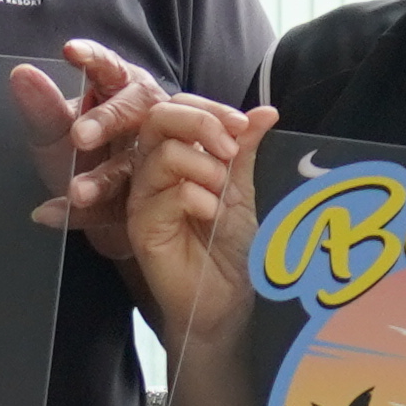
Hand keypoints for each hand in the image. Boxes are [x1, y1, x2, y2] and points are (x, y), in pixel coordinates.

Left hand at [6, 39, 171, 260]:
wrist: (97, 212)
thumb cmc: (79, 155)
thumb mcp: (54, 130)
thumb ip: (41, 106)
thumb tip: (21, 73)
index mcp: (123, 88)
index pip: (110, 67)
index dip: (94, 59)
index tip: (71, 52)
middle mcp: (147, 118)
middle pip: (136, 110)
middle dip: (107, 120)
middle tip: (79, 136)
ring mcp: (155, 160)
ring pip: (133, 164)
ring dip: (102, 179)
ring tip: (75, 192)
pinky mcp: (152, 202)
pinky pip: (120, 206)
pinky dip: (86, 214)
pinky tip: (50, 215)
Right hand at [116, 93, 276, 351]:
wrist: (226, 299)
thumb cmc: (230, 245)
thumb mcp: (242, 188)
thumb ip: (245, 149)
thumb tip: (265, 111)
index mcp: (173, 153)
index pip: (177, 106)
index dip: (210, 108)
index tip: (245, 126)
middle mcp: (151, 170)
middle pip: (159, 118)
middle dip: (202, 124)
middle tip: (230, 151)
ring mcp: (142, 198)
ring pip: (165, 155)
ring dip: (205, 169)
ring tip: (221, 197)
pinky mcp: (141, 227)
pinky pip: (168, 195)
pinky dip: (199, 199)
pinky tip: (212, 217)